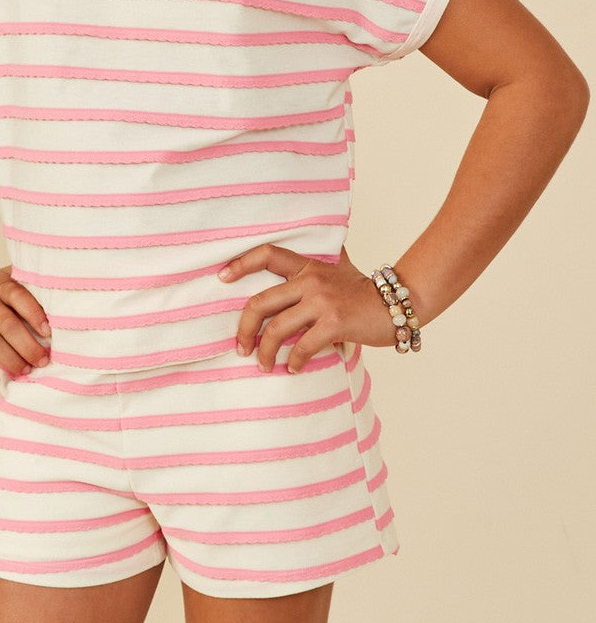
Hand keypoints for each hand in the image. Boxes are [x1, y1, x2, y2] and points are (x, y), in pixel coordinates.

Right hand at [0, 266, 50, 385]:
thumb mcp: (1, 279)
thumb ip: (26, 281)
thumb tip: (63, 288)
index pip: (18, 296)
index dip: (34, 313)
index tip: (49, 331)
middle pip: (7, 324)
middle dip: (27, 345)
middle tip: (43, 361)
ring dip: (10, 359)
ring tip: (25, 371)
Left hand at [223, 245, 393, 372]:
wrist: (400, 303)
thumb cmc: (365, 291)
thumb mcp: (338, 269)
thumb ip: (315, 267)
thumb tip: (293, 270)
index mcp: (308, 265)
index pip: (267, 254)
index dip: (241, 264)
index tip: (222, 277)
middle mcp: (311, 279)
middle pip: (261, 302)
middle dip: (245, 328)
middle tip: (241, 347)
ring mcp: (322, 301)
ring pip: (276, 329)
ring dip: (265, 352)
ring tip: (264, 365)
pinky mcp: (334, 322)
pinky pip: (302, 346)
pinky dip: (294, 361)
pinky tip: (293, 368)